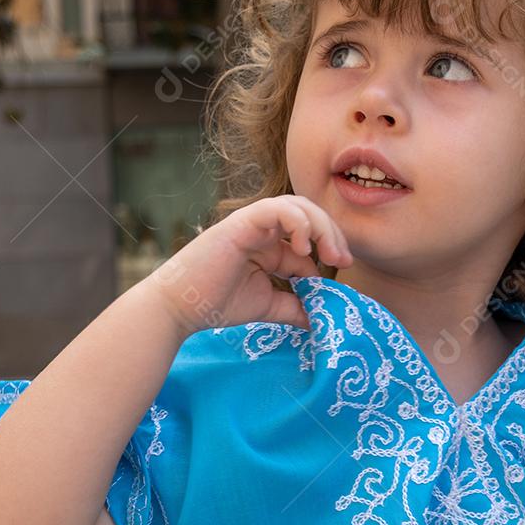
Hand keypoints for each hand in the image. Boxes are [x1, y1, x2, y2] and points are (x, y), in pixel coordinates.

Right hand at [144, 195, 352, 336]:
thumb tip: (324, 318)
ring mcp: (252, 223)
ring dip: (319, 226)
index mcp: (270, 246)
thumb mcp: (269, 306)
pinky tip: (301, 247)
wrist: (181, 307)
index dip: (330, 250)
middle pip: (309, 215)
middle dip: (332, 234)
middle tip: (342, 260)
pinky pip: (276, 209)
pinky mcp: (241, 223)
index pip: (310, 237)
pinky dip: (296, 222)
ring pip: (297, 206)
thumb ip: (295, 306)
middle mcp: (263, 229)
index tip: (343, 272)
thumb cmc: (217, 303)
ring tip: (328, 253)